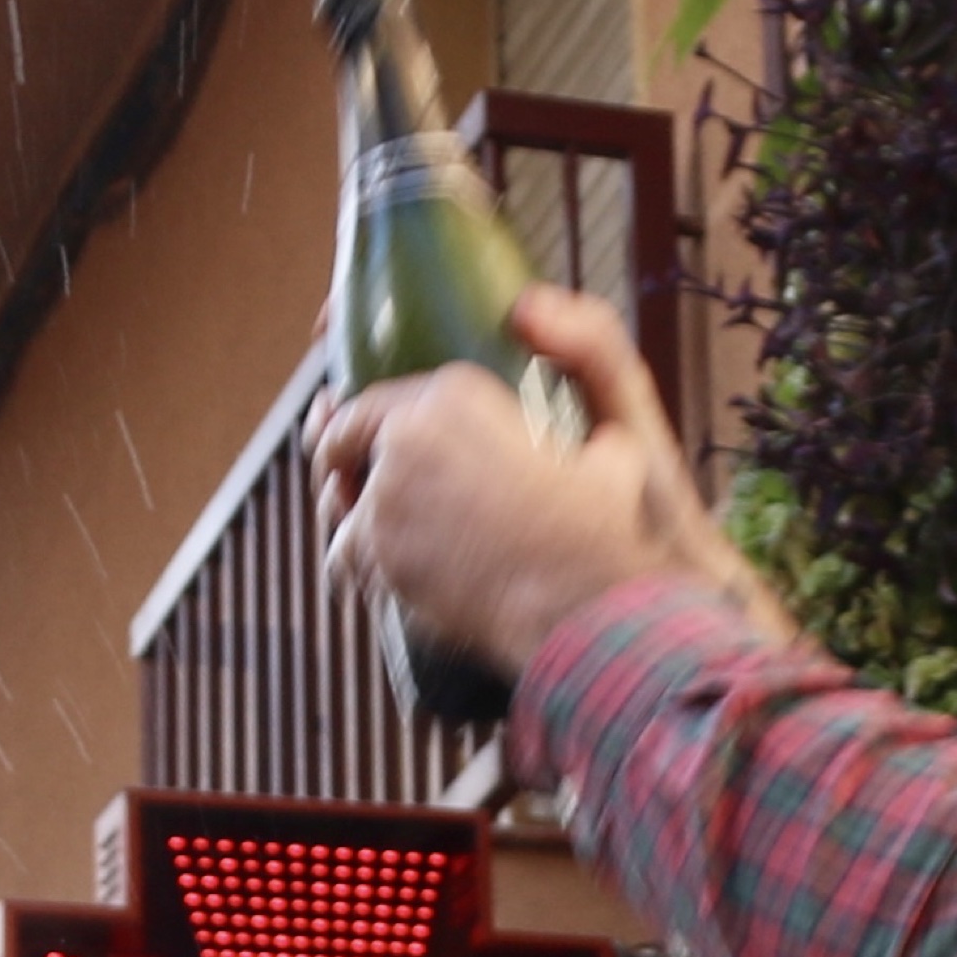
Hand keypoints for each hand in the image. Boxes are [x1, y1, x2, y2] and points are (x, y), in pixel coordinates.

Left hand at [313, 287, 792, 676]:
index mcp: (457, 391)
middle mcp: (409, 432)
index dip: (360, 417)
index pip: (378, 397)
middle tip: (360, 488)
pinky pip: (343, 558)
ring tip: (385, 539)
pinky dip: (360, 570)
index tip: (360, 433)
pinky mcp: (375, 554)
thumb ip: (592, 385)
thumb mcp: (618, 441)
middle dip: (345, 464)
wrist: (585, 604)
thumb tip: (556, 352)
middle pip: (341, 441)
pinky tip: (386, 578)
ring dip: (355, 519)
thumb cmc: (605, 530)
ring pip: (338, 505)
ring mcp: (384, 495)